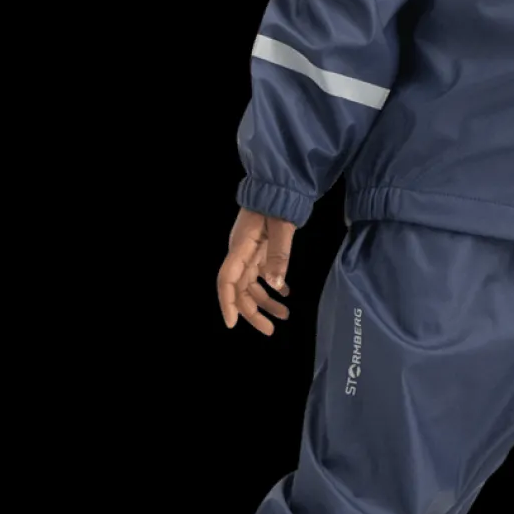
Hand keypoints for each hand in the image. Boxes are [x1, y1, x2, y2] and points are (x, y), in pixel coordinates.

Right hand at [218, 207, 296, 334]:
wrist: (278, 183)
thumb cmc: (277, 202)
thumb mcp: (281, 227)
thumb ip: (279, 255)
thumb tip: (276, 286)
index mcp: (241, 247)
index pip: (227, 280)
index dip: (228, 303)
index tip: (232, 324)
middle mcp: (241, 252)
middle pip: (240, 288)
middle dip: (252, 311)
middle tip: (270, 330)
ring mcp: (249, 251)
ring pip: (252, 284)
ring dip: (266, 301)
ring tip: (285, 315)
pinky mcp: (258, 249)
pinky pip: (261, 273)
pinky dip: (273, 286)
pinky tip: (285, 294)